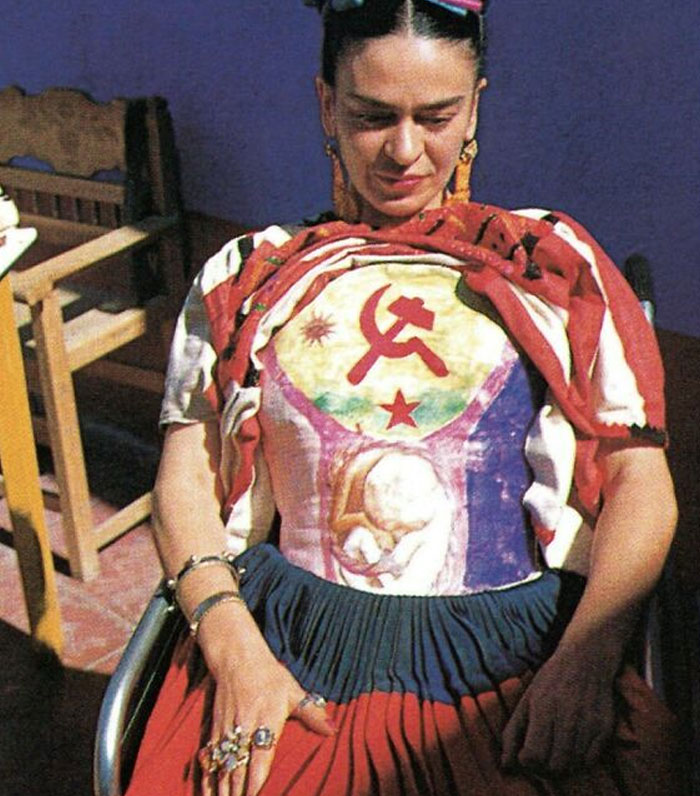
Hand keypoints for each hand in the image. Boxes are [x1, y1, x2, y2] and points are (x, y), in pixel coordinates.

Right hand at [200, 619, 335, 795]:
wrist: (237, 657)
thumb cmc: (269, 675)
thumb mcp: (293, 691)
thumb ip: (312, 714)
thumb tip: (333, 729)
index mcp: (266, 721)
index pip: (261, 758)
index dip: (257, 781)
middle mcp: (245, 728)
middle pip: (239, 768)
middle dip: (239, 791)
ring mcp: (227, 729)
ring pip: (223, 766)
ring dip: (224, 788)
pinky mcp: (215, 728)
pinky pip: (211, 757)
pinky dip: (209, 776)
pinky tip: (209, 791)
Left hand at [501, 641, 619, 774]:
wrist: (586, 661)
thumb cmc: (551, 682)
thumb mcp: (526, 700)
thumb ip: (512, 733)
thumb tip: (505, 766)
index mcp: (544, 709)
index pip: (534, 755)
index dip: (527, 761)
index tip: (525, 753)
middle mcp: (568, 718)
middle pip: (555, 766)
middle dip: (544, 767)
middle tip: (541, 756)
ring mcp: (589, 724)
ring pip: (573, 766)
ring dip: (561, 764)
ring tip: (555, 750)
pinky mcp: (604, 729)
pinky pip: (590, 761)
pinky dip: (578, 760)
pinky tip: (572, 746)